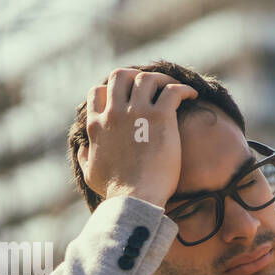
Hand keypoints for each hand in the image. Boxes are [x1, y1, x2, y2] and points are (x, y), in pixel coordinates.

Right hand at [77, 68, 198, 209]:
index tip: (126, 95)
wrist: (135, 199)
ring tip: (174, 87)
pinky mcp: (160, 118)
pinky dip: (183, 89)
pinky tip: (191, 95)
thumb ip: (84, 156)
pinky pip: (173, 91)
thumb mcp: (89, 173)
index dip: (112, 89)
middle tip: (151, 85)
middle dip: (135, 75)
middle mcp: (115, 113)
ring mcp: (137, 113)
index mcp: (97, 124)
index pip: (98, 91)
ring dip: (161, 79)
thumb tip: (83, 147)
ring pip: (146, 78)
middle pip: (121, 76)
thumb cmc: (115, 192)